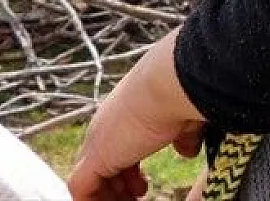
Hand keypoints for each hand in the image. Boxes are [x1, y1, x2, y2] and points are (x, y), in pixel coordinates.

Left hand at [68, 31, 206, 200]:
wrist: (172, 80)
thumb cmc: (183, 93)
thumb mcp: (185, 121)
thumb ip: (184, 138)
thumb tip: (187, 151)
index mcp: (124, 116)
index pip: (116, 151)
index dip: (127, 173)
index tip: (143, 188)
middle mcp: (105, 128)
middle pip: (100, 168)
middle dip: (117, 189)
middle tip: (136, 199)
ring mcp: (97, 142)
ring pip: (89, 182)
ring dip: (108, 197)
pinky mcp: (95, 157)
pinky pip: (81, 191)